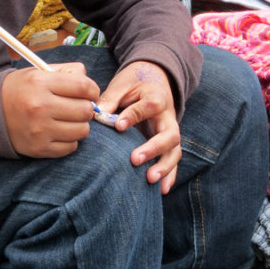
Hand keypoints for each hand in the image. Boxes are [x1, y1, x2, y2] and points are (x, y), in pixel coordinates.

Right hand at [1, 62, 98, 157]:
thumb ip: (67, 72)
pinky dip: (69, 140)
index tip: (90, 92)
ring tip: (68, 119)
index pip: (83, 86)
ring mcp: (39, 130)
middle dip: (86, 108)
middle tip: (78, 106)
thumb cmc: (20, 90)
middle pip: (85, 110)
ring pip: (82, 131)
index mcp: (40, 82)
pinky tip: (59, 131)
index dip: (93, 89)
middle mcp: (40, 106)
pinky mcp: (39, 148)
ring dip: (80, 125)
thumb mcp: (38, 72)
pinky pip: (71, 147)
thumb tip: (91, 87)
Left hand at [98, 61, 180, 193]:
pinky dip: (170, 175)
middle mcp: (167, 117)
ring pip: (174, 150)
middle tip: (134, 159)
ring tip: (149, 179)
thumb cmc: (135, 82)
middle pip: (170, 134)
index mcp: (156, 97)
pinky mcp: (168, 143)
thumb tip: (95, 114)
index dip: (134, 116)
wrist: (154, 78)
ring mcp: (170, 131)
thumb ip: (111, 98)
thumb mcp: (122, 84)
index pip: (148, 107)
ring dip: (164, 166)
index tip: (118, 125)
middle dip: (153, 148)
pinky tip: (161, 190)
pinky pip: (173, 160)